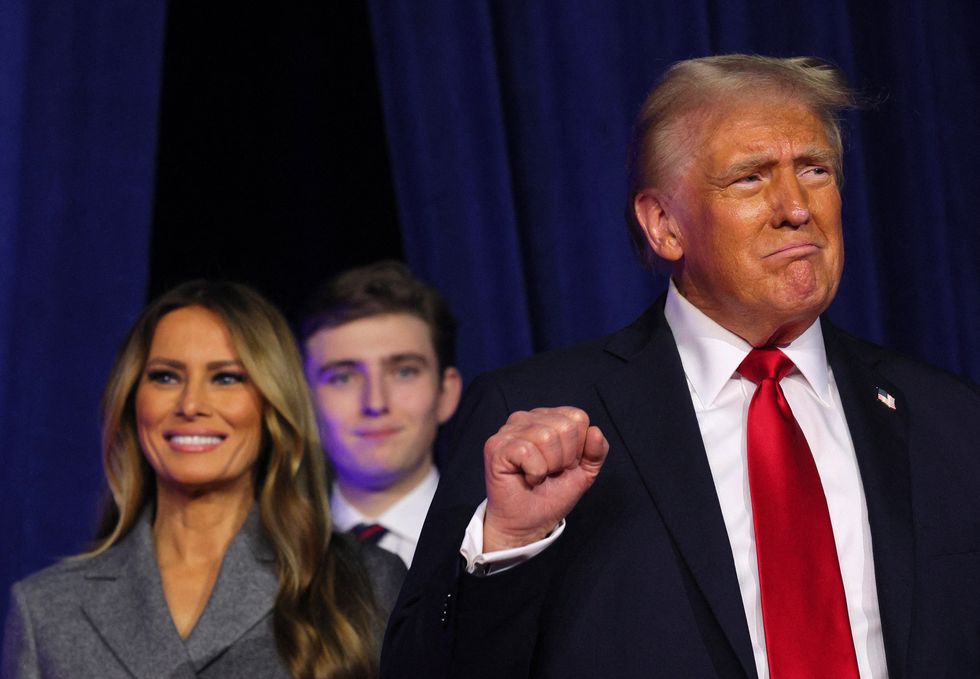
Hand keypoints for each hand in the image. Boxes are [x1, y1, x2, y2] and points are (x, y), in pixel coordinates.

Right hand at [482, 406, 608, 551]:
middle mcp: (525, 419)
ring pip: (546, 436)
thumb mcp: (584, 472)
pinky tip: (526, 478)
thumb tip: (595, 431)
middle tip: (551, 472)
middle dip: (565, 458)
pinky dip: (535, 472)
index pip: (577, 417)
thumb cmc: (551, 495)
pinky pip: (527, 451)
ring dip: (549, 466)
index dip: (579, 448)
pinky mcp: (495, 447)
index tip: (565, 465)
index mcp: (546, 418)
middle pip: (565, 426)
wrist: (528, 524)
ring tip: (538, 475)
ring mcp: (508, 431)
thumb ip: (596, 451)